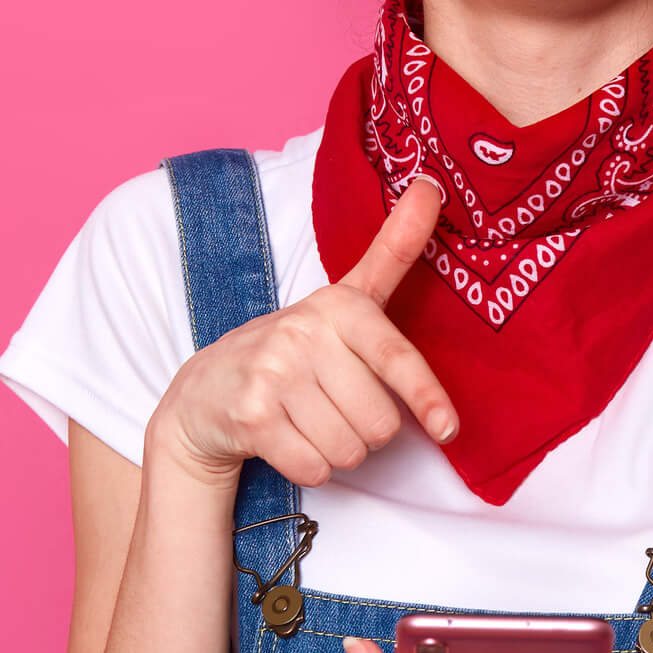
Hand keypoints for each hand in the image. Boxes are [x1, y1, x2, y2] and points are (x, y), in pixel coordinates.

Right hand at [146, 175, 458, 489]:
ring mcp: (273, 373)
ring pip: (349, 449)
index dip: (426, 396)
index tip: (448, 429)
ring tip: (309, 421)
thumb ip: (393, 251)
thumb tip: (432, 184)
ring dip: (338, 451)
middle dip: (366, 431)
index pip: (394, 356)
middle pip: (380, 422)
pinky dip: (309, 467)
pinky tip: (288, 441)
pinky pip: (314, 467)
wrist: (204, 392)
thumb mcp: (343, 299)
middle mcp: (304, 332)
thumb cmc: (294, 349)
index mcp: (337, 305)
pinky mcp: (252, 415)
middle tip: (334, 406)